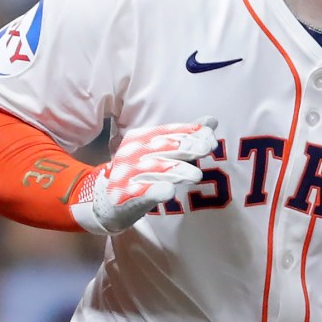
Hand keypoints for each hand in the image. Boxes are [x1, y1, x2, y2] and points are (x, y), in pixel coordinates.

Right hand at [72, 119, 218, 236]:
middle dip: (186, 147)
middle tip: (207, 149)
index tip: (211, 137)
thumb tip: (211, 121)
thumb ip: (185, 137)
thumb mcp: (160, 151)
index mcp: (140, 138)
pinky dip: (155, 192)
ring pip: (155, 170)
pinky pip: (142, 193)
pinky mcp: (126, 197)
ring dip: (176, 170)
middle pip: (162, 147)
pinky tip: (168, 192)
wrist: (109, 201)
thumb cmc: (141, 173)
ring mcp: (128, 175)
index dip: (190, 132)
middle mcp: (132, 153)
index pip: (167, 131)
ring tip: (196, 175)